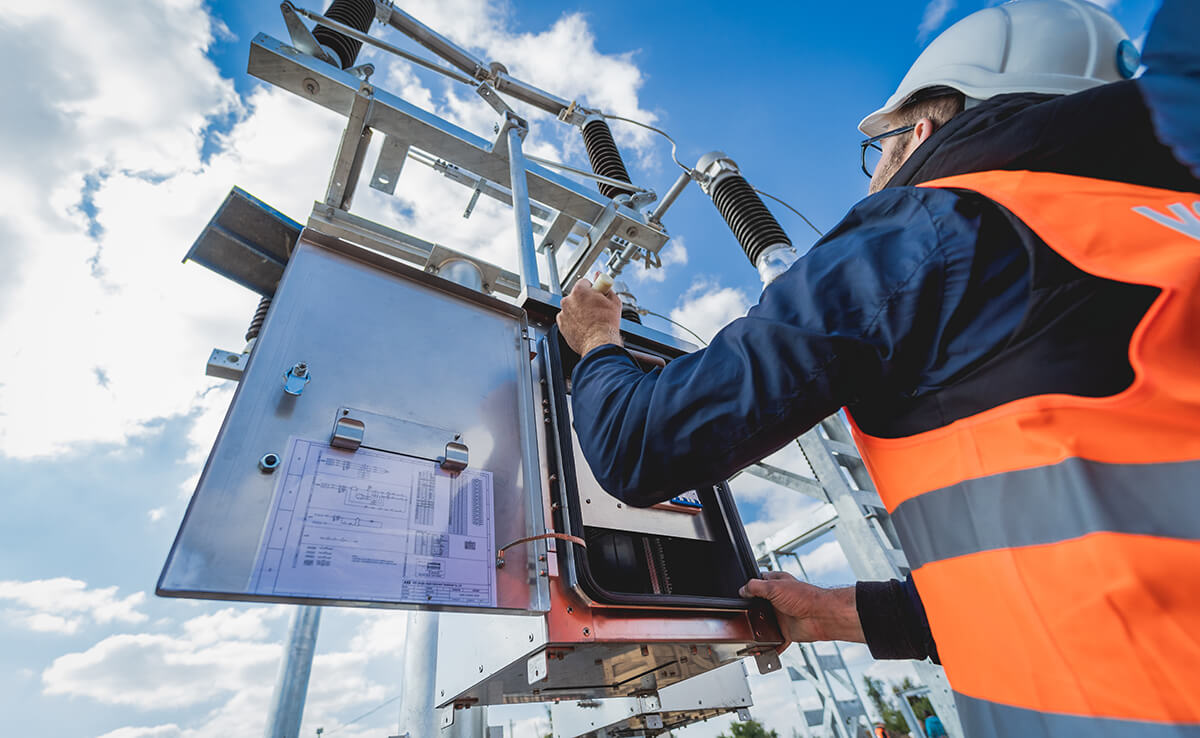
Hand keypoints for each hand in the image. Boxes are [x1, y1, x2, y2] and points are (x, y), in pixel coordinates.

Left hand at [557, 277, 622, 355]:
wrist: (599, 342)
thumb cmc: (606, 323)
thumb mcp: (613, 301)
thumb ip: (605, 286)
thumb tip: (600, 277)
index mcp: (579, 291)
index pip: (584, 283)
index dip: (592, 289)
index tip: (596, 294)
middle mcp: (568, 300)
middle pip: (577, 295)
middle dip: (585, 300)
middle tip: (595, 308)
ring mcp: (563, 313)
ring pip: (571, 307)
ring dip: (579, 311)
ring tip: (591, 319)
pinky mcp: (561, 325)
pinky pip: (567, 319)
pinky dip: (574, 321)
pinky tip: (584, 326)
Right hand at [740, 572, 864, 647]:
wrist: (821, 616)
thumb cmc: (805, 597)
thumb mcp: (774, 586)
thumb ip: (755, 587)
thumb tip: (742, 590)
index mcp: (776, 584)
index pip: (757, 583)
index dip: (748, 588)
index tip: (738, 594)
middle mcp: (779, 599)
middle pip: (759, 605)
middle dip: (751, 611)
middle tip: (740, 615)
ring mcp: (782, 616)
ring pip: (765, 624)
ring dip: (758, 629)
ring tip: (747, 633)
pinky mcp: (787, 631)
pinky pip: (776, 642)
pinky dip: (770, 647)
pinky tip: (762, 649)